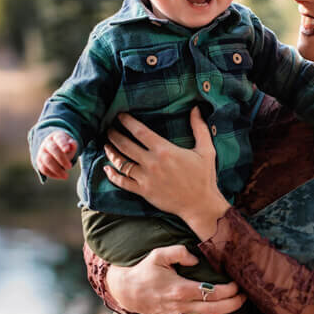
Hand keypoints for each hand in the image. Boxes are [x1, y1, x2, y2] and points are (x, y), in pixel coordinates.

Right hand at [36, 131, 77, 179]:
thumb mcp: (71, 144)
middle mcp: (47, 143)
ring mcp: (41, 152)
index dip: (63, 144)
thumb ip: (73, 145)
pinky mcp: (39, 161)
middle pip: (53, 149)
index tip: (67, 150)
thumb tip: (72, 145)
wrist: (54, 148)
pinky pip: (43, 169)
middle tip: (70, 167)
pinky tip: (60, 177)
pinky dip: (52, 174)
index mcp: (56, 137)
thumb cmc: (65, 147)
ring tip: (66, 176)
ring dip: (57, 169)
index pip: (59, 139)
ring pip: (47, 160)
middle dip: (62, 159)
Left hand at [102, 108, 229, 238]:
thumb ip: (200, 128)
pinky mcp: (143, 192)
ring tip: (106, 144)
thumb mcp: (206, 150)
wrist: (200, 205)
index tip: (120, 116)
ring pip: (121, 163)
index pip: (139, 132)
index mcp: (165, 150)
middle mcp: (152, 163)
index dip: (127, 122)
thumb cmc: (204, 177)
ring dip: (111, 152)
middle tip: (109, 128)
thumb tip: (196, 109)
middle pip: (125, 145)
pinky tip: (107, 169)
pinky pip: (122, 182)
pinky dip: (112, 175)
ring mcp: (146, 178)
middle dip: (114, 135)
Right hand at [105, 243, 243, 313]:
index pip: (212, 291)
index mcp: (180, 288)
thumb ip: (179, 253)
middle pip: (213, 309)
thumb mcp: (160, 254)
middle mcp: (179, 306)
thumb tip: (196, 260)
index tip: (237, 284)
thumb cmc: (146, 270)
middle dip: (232, 304)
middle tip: (244, 298)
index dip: (229, 289)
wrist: (127, 289)